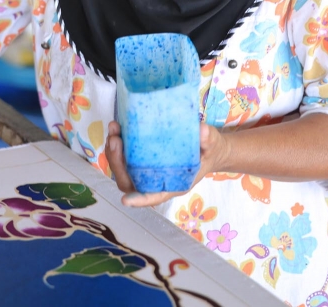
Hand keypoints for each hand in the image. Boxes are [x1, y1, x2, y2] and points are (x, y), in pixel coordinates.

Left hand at [105, 120, 229, 207]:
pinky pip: (124, 156)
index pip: (154, 196)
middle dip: (119, 164)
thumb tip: (201, 131)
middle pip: (130, 182)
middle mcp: (156, 180)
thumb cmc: (209, 151)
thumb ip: (208, 140)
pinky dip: (117, 145)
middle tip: (116, 141)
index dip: (139, 199)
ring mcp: (147, 170)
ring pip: (123, 169)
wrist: (208, 147)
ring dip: (113, 152)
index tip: (126, 200)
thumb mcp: (213, 145)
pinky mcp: (142, 158)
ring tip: (114, 130)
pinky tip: (117, 128)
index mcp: (174, 184)